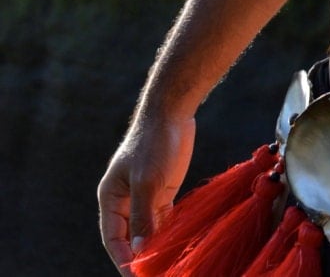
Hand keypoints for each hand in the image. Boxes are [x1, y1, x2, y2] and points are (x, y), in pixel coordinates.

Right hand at [97, 109, 195, 270]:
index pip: (113, 238)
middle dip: (139, 258)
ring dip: (154, 248)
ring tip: (165, 268)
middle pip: (129, 238)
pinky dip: (166, 234)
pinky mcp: (162, 192)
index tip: (136, 276)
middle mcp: (124, 200)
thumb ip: (141, 216)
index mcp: (111, 197)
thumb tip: (137, 251)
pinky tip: (175, 247)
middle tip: (153, 275)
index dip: (123, 259)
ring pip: (146, 231)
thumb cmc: (154, 142)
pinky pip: (161, 220)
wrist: (173, 112)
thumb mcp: (147, 181)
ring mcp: (144, 196)